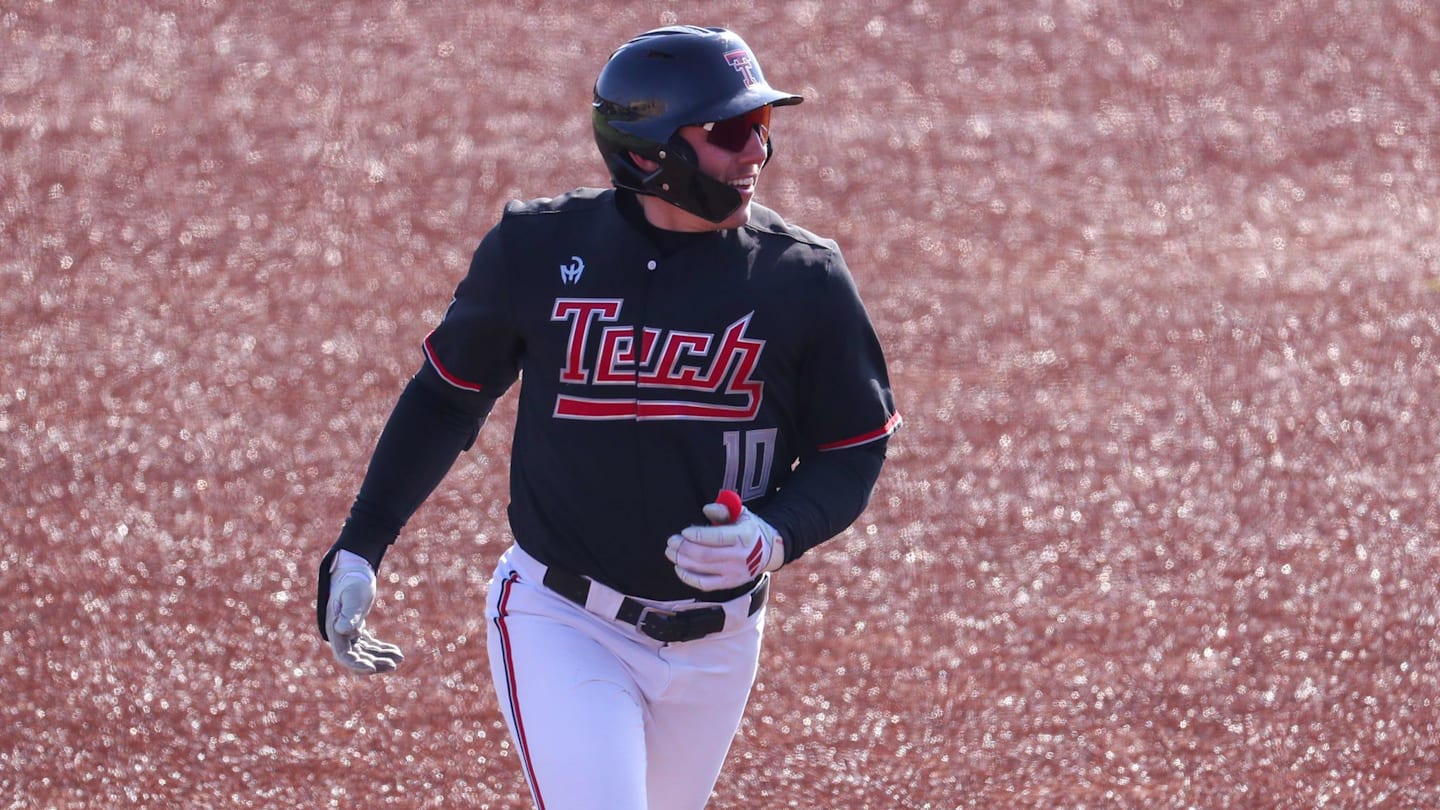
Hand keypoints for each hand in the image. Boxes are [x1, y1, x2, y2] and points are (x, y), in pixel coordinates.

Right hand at [325, 550, 404, 673]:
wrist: (353, 570)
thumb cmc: (353, 581)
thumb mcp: (354, 596)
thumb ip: (349, 614)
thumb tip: (343, 630)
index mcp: (334, 629)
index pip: (344, 655)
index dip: (357, 665)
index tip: (372, 668)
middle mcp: (339, 635)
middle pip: (356, 658)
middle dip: (374, 663)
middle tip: (394, 664)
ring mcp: (347, 633)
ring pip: (364, 654)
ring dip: (380, 658)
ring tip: (400, 658)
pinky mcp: (356, 630)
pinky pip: (369, 646)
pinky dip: (381, 650)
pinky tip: (396, 651)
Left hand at [665, 501, 783, 591]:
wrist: (768, 552)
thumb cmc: (749, 529)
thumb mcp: (741, 514)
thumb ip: (723, 509)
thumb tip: (707, 509)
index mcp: (744, 536)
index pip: (718, 537)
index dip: (698, 535)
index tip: (684, 532)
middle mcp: (740, 556)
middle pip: (706, 555)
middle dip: (684, 548)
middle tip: (672, 541)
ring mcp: (734, 572)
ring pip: (702, 569)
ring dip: (682, 560)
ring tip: (671, 552)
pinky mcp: (729, 583)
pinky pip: (704, 584)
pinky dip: (688, 577)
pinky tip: (679, 567)